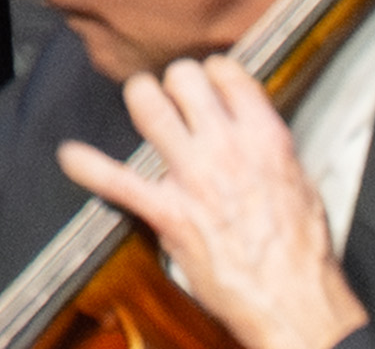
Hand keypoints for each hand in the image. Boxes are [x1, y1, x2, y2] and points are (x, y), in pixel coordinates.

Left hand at [58, 57, 365, 348]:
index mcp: (265, 138)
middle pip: (182, 78)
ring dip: (140, 101)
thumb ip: (269, 151)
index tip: (205, 84)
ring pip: (147, 105)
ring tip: (142, 108)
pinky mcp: (167, 212)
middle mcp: (226, 148)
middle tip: (173, 99)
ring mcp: (192, 177)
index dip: (211, 74)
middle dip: (173, 83)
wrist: (294, 302)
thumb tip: (251, 133)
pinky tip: (72, 156)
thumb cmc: (303, 253)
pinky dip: (87, 166)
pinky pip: (115, 179)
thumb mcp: (301, 184)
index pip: (226, 72)